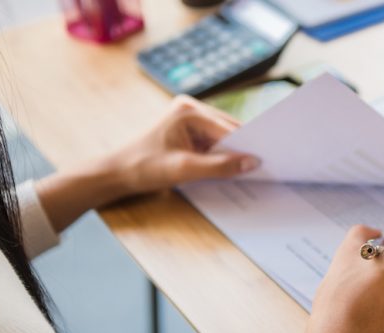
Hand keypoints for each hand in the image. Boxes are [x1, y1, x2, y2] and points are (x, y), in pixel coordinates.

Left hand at [103, 94, 259, 195]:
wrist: (117, 173)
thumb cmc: (144, 168)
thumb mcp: (184, 169)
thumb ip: (219, 167)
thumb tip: (252, 162)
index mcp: (189, 111)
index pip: (227, 129)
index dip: (247, 145)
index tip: (267, 160)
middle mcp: (190, 108)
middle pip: (228, 129)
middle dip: (242, 148)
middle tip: (263, 166)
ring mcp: (189, 118)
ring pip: (223, 136)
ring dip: (232, 152)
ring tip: (249, 168)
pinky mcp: (188, 130)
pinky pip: (213, 141)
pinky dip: (221, 154)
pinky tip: (229, 167)